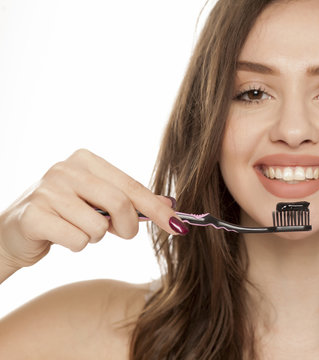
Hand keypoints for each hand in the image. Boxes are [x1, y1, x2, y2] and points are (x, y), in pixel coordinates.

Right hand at [0, 149, 186, 269]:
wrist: (15, 232)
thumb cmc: (65, 215)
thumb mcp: (100, 203)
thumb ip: (132, 201)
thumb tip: (171, 205)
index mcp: (86, 160)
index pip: (131, 185)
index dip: (157, 208)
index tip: (179, 226)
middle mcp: (66, 169)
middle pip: (120, 203)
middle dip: (129, 227)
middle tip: (123, 234)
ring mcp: (47, 190)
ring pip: (98, 227)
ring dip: (95, 237)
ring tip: (78, 230)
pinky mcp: (34, 215)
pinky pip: (77, 240)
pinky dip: (77, 246)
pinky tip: (62, 237)